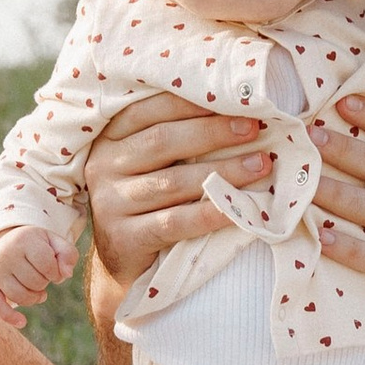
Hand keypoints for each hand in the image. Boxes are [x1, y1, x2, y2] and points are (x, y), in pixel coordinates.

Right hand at [0, 223, 73, 324]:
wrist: (9, 241)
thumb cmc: (37, 245)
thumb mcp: (55, 243)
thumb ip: (68, 255)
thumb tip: (67, 274)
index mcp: (24, 240)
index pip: (48, 266)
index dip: (56, 273)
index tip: (54, 270)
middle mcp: (6, 253)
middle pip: (35, 283)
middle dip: (44, 283)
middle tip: (41, 276)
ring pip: (20, 297)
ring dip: (34, 298)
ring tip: (37, 290)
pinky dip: (9, 316)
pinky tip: (22, 322)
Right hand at [80, 89, 274, 361]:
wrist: (122, 264)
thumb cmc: (148, 201)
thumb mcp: (150, 163)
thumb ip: (177, 136)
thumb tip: (239, 110)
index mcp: (111, 138)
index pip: (150, 109)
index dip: (194, 103)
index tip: (237, 100)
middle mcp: (104, 166)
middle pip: (163, 141)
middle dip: (214, 132)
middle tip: (255, 129)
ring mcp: (110, 203)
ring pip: (173, 182)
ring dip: (222, 172)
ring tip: (261, 164)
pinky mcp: (123, 239)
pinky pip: (173, 222)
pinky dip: (210, 215)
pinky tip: (240, 210)